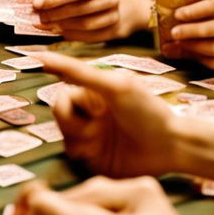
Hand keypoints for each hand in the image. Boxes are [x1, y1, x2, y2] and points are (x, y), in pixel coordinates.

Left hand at [34, 0, 148, 41]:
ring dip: (63, 22)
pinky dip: (72, 32)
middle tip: (40, 13)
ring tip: (47, 24)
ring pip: (85, 16)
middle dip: (57, 5)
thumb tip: (39, 3)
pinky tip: (59, 31)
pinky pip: (90, 31)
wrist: (110, 9)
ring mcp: (113, 4)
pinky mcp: (113, 22)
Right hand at [37, 52, 179, 177]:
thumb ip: (78, 72)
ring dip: (83, 140)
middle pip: (59, 119)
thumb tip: (42, 56)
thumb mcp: (114, 86)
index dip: (72, 107)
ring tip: (106, 141)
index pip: (61, 97)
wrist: (171, 147)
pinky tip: (104, 153)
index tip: (97, 110)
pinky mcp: (94, 159)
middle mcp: (89, 113)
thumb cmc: (147, 110)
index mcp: (93, 93)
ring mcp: (91, 137)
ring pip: (64, 139)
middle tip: (101, 126)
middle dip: (77, 125)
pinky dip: (85, 155)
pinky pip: (73, 157)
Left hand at [171, 0, 213, 68]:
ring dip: (192, 48)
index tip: (178, 14)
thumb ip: (208, 4)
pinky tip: (190, 55)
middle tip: (173, 33)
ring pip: (213, 49)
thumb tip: (178, 9)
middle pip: (211, 30)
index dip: (195, 10)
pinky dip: (201, 60)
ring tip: (177, 45)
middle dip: (189, 32)